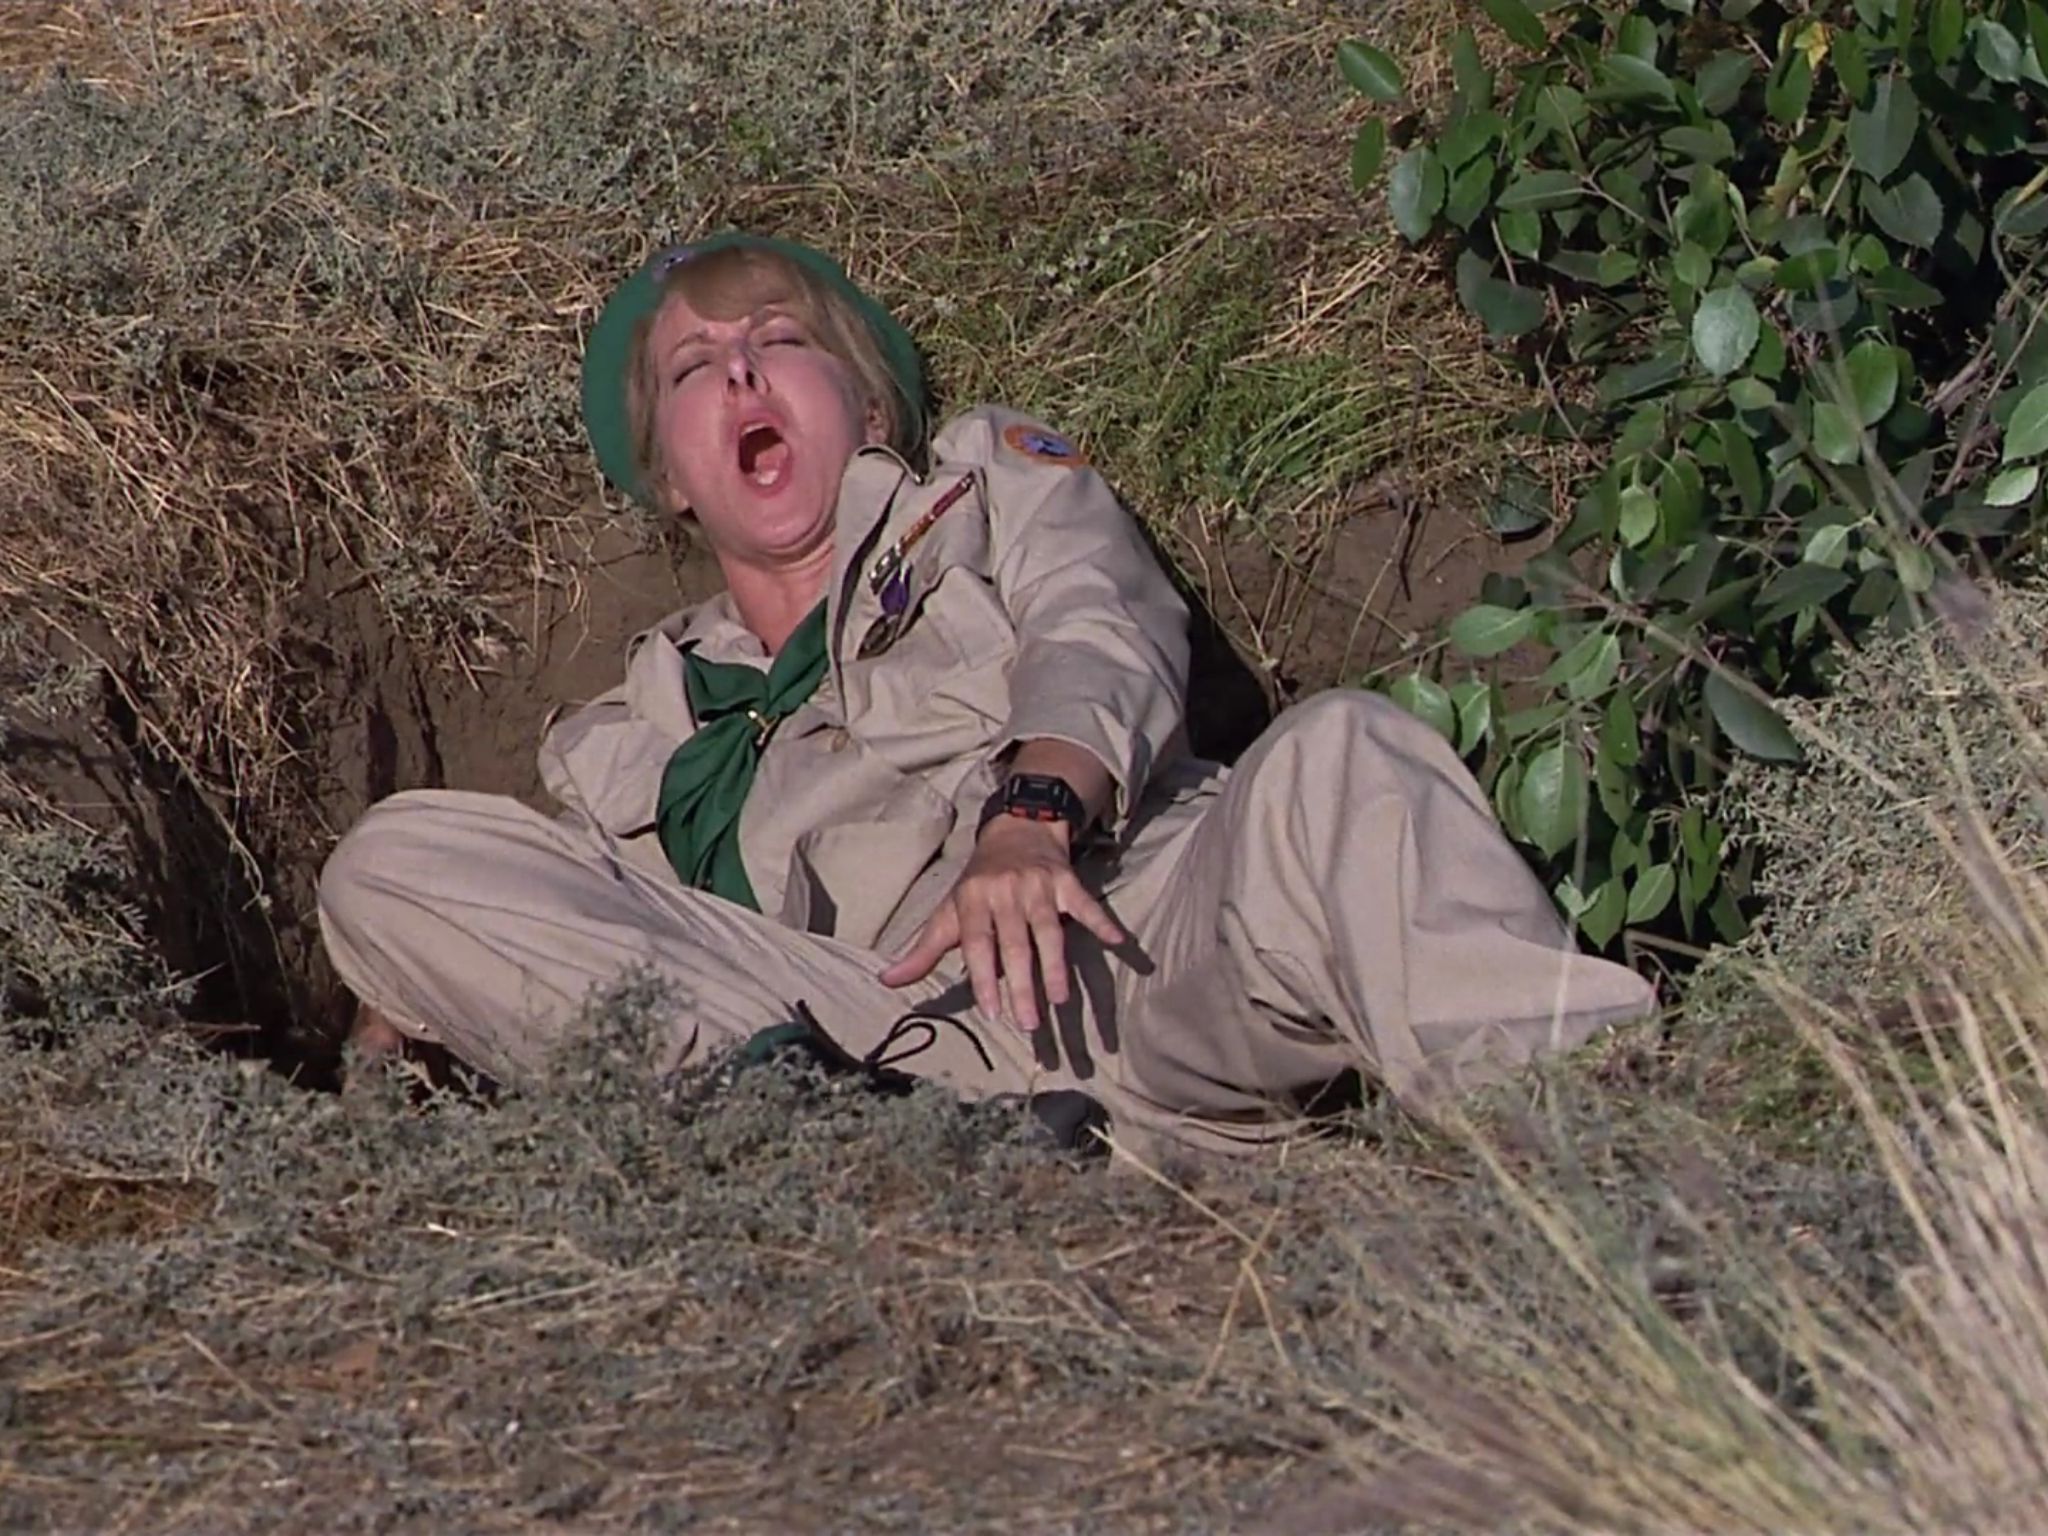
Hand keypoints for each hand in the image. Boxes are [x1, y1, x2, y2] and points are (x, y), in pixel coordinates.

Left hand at [878, 815, 1124, 1031]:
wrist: (1017, 829)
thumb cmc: (978, 882)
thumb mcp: (948, 913)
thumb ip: (922, 952)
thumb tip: (886, 982)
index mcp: (972, 901)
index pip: (977, 945)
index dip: (984, 978)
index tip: (993, 1013)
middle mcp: (1004, 892)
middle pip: (1013, 944)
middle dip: (1021, 985)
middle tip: (1028, 1023)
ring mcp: (1038, 885)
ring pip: (1048, 931)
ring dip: (1055, 966)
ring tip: (1060, 1001)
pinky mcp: (1067, 881)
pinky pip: (1085, 904)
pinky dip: (1102, 921)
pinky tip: (1117, 942)